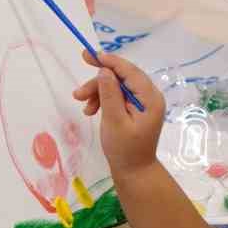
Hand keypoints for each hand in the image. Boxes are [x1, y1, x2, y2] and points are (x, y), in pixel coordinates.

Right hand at [71, 51, 163, 173]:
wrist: (134, 172)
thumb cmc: (125, 149)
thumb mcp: (114, 121)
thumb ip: (110, 94)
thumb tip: (104, 71)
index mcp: (150, 98)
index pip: (129, 71)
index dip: (109, 61)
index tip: (89, 55)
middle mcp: (150, 97)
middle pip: (122, 78)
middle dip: (99, 83)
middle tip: (78, 92)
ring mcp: (144, 103)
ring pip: (118, 87)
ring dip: (99, 93)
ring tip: (83, 106)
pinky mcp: (136, 109)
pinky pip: (118, 97)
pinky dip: (104, 100)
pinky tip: (91, 110)